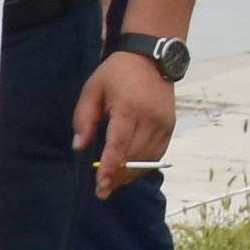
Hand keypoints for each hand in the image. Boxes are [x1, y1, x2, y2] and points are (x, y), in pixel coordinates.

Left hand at [75, 46, 177, 198]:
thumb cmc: (116, 74)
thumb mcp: (92, 90)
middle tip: (102, 190)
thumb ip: (84, 119)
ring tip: (114, 183)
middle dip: (118, 177)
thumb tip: (79, 146)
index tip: (100, 187)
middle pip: (134, 158)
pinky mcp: (170, 127)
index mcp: (129, 109)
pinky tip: (131, 171)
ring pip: (148, 159)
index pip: (119, 146)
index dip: (109, 169)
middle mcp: (150, 119)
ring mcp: (164, 124)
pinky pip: (158, 154)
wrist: (151, 58)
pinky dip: (144, 165)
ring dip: (131, 174)